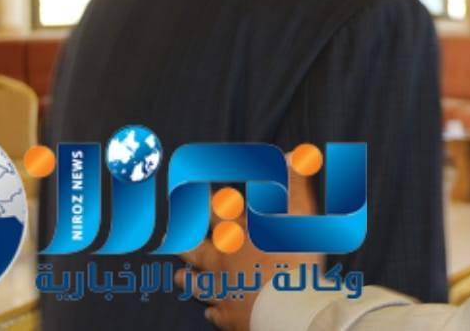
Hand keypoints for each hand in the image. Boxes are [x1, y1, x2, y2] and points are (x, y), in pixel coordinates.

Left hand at [178, 170, 319, 330]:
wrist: (286, 307)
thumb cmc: (292, 258)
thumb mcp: (300, 214)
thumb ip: (294, 183)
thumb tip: (292, 154)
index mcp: (238, 232)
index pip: (216, 211)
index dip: (203, 200)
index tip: (189, 191)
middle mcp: (224, 259)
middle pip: (195, 247)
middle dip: (183, 239)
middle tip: (170, 233)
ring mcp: (222, 289)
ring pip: (197, 283)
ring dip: (188, 278)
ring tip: (178, 276)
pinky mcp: (228, 316)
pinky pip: (214, 313)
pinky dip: (210, 310)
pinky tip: (207, 312)